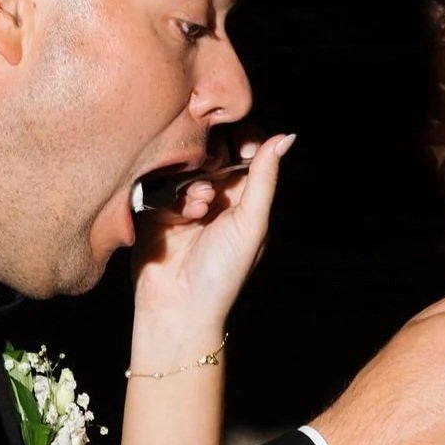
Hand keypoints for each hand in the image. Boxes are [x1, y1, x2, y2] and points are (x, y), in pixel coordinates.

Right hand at [130, 134, 295, 334]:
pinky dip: (175, 197)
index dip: (244, 139)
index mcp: (245, 196)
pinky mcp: (157, 209)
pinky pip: (162, 184)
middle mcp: (216, 194)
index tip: (241, 149)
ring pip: (186, 164)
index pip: (247, 146)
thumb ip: (265, 177)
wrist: (179, 307)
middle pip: (214, 147)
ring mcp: (185, 200)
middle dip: (215, 158)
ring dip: (195, 181)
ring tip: (200, 206)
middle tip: (215, 176)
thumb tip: (287, 137)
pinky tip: (183, 218)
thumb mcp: (252, 222)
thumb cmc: (224, 273)